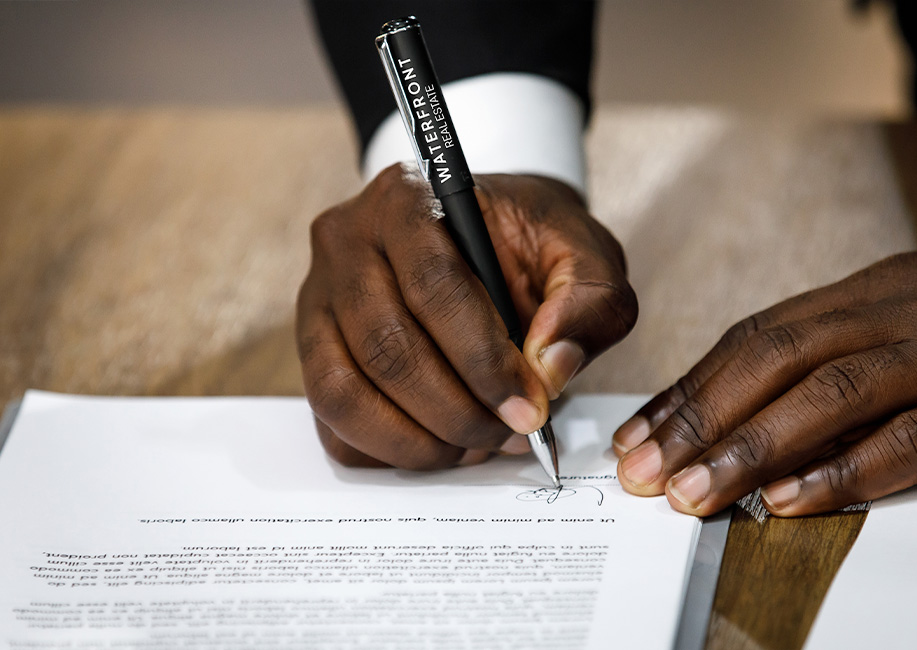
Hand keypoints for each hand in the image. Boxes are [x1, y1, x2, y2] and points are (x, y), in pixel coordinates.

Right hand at [297, 164, 635, 469]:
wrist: (489, 238)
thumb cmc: (530, 245)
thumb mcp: (583, 254)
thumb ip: (589, 302)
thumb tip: (550, 370)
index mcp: (407, 198)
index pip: (433, 286)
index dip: (483, 360)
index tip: (529, 409)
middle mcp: (346, 242)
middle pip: (384, 347)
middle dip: (454, 411)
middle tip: (508, 436)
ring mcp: (317, 298)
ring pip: (344, 391)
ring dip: (416, 440)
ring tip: (475, 447)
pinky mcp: (312, 349)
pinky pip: (330, 420)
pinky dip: (384, 451)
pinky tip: (439, 448)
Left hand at [613, 247, 916, 515]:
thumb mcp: (911, 311)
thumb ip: (839, 348)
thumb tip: (746, 407)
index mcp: (872, 290)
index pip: (757, 337)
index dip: (693, 385)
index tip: (644, 431)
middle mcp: (904, 311)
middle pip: (776, 360)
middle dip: (700, 418)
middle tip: (647, 469)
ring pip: (829, 396)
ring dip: (752, 448)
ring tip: (696, 492)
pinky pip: (910, 441)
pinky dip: (844, 473)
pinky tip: (791, 502)